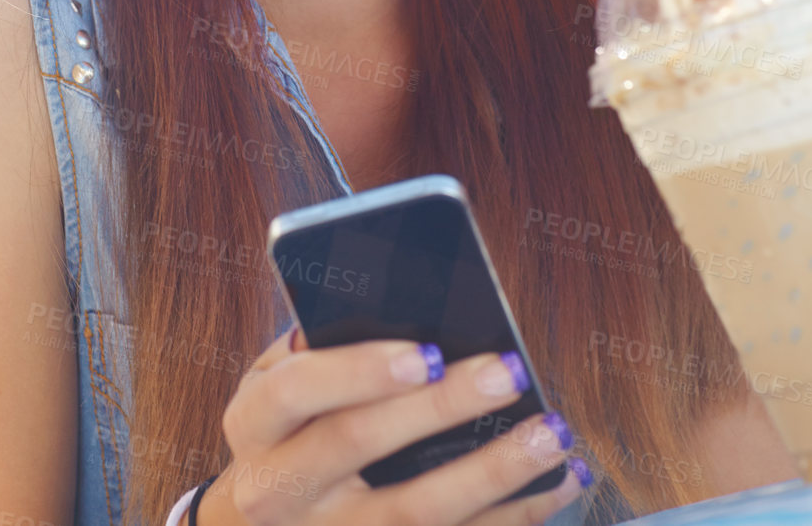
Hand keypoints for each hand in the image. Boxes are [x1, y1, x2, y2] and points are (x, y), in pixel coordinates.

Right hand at [199, 327, 588, 525]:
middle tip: (508, 372)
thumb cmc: (286, 431)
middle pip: (357, 445)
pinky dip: (513, 517)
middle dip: (439, 406)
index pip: (296, 391)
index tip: (424, 351)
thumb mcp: (274, 386)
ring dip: (493, 473)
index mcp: (253, 425)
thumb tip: (400, 306)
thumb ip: (318, 347)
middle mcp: (277, 488)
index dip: (358, 371)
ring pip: (415, 513)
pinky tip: (558, 482)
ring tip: (552, 433)